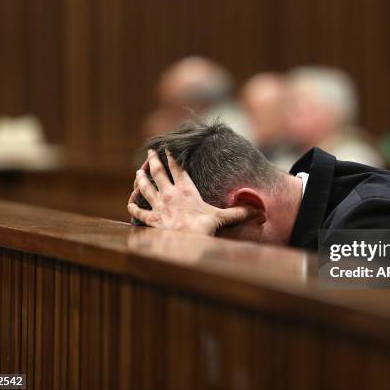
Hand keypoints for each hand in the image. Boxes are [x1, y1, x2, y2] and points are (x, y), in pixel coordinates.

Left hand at [128, 149, 254, 234]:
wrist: (187, 242)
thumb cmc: (204, 228)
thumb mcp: (223, 218)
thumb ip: (239, 212)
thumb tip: (258, 210)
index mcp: (186, 189)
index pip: (178, 169)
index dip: (172, 157)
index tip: (167, 147)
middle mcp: (170, 195)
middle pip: (158, 173)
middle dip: (154, 160)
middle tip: (150, 151)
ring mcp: (159, 207)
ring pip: (146, 189)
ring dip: (141, 180)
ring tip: (137, 172)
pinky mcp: (153, 221)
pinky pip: (140, 212)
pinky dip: (133, 208)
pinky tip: (130, 204)